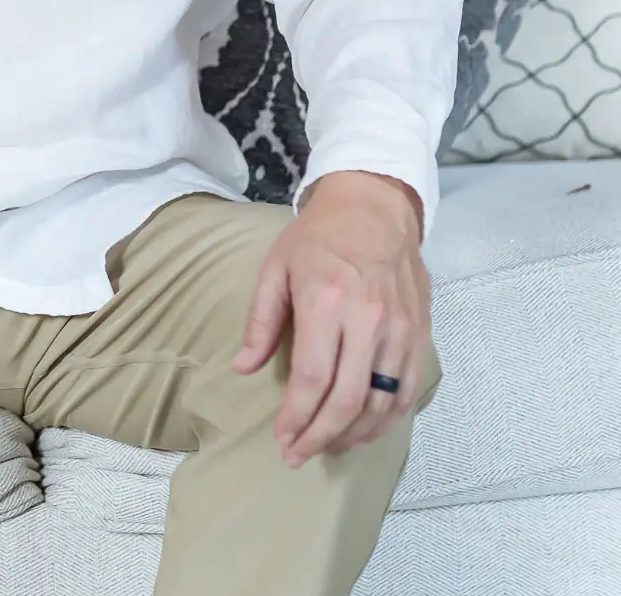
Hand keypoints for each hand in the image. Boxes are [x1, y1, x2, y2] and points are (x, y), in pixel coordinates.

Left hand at [235, 171, 430, 466]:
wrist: (375, 208)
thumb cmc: (317, 238)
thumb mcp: (275, 269)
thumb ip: (260, 321)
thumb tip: (243, 368)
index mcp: (327, 302)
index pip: (314, 378)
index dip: (297, 417)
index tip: (281, 439)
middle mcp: (369, 320)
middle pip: (348, 399)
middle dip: (321, 436)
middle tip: (298, 455)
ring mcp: (400, 330)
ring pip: (382, 402)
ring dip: (353, 434)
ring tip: (326, 446)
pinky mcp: (420, 334)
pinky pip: (406, 391)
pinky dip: (385, 419)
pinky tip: (362, 429)